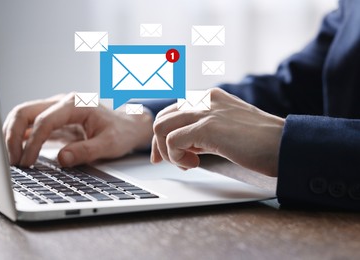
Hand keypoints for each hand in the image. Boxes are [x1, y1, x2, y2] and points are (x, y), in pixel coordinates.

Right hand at [3, 93, 152, 166]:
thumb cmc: (121, 132)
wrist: (128, 126)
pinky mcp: (54, 120)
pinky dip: (21, 138)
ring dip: (13, 136)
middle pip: (25, 112)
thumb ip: (86, 151)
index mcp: (76, 103)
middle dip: (13, 136)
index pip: (45, 120)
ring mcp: (56, 110)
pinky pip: (31, 126)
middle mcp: (62, 103)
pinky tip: (19, 153)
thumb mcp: (109, 144)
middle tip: (13, 161)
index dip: (33, 143)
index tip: (28, 162)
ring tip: (12, 160)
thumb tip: (61, 159)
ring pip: (23, 117)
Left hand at [151, 88, 284, 176]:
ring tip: (188, 163)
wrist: (284, 145)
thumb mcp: (224, 130)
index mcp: (208, 97)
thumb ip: (202, 132)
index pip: (172, 112)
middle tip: (167, 162)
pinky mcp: (207, 127)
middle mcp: (203, 99)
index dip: (162, 135)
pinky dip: (177, 157)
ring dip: (168, 151)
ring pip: (160, 127)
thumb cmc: (259, 142)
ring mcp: (204, 111)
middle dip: (158, 145)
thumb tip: (181, 145)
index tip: (164, 155)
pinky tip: (194, 164)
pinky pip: (172, 141)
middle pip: (161, 118)